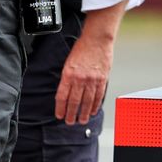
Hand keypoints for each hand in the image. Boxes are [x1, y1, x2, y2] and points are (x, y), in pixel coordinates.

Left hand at [54, 4, 124, 124]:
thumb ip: (67, 78)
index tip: (59, 115)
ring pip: (87, 101)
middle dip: (71, 114)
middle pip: (74, 102)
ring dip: (84, 113)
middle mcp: (80, 79)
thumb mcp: (69, 62)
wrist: (97, 39)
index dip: (60, 108)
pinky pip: (98, 96)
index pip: (62, 96)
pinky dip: (95, 105)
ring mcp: (92, 80)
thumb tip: (65, 93)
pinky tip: (92, 111)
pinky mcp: (102, 79)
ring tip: (81, 120)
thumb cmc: (82, 48)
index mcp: (68, 74)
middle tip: (70, 122)